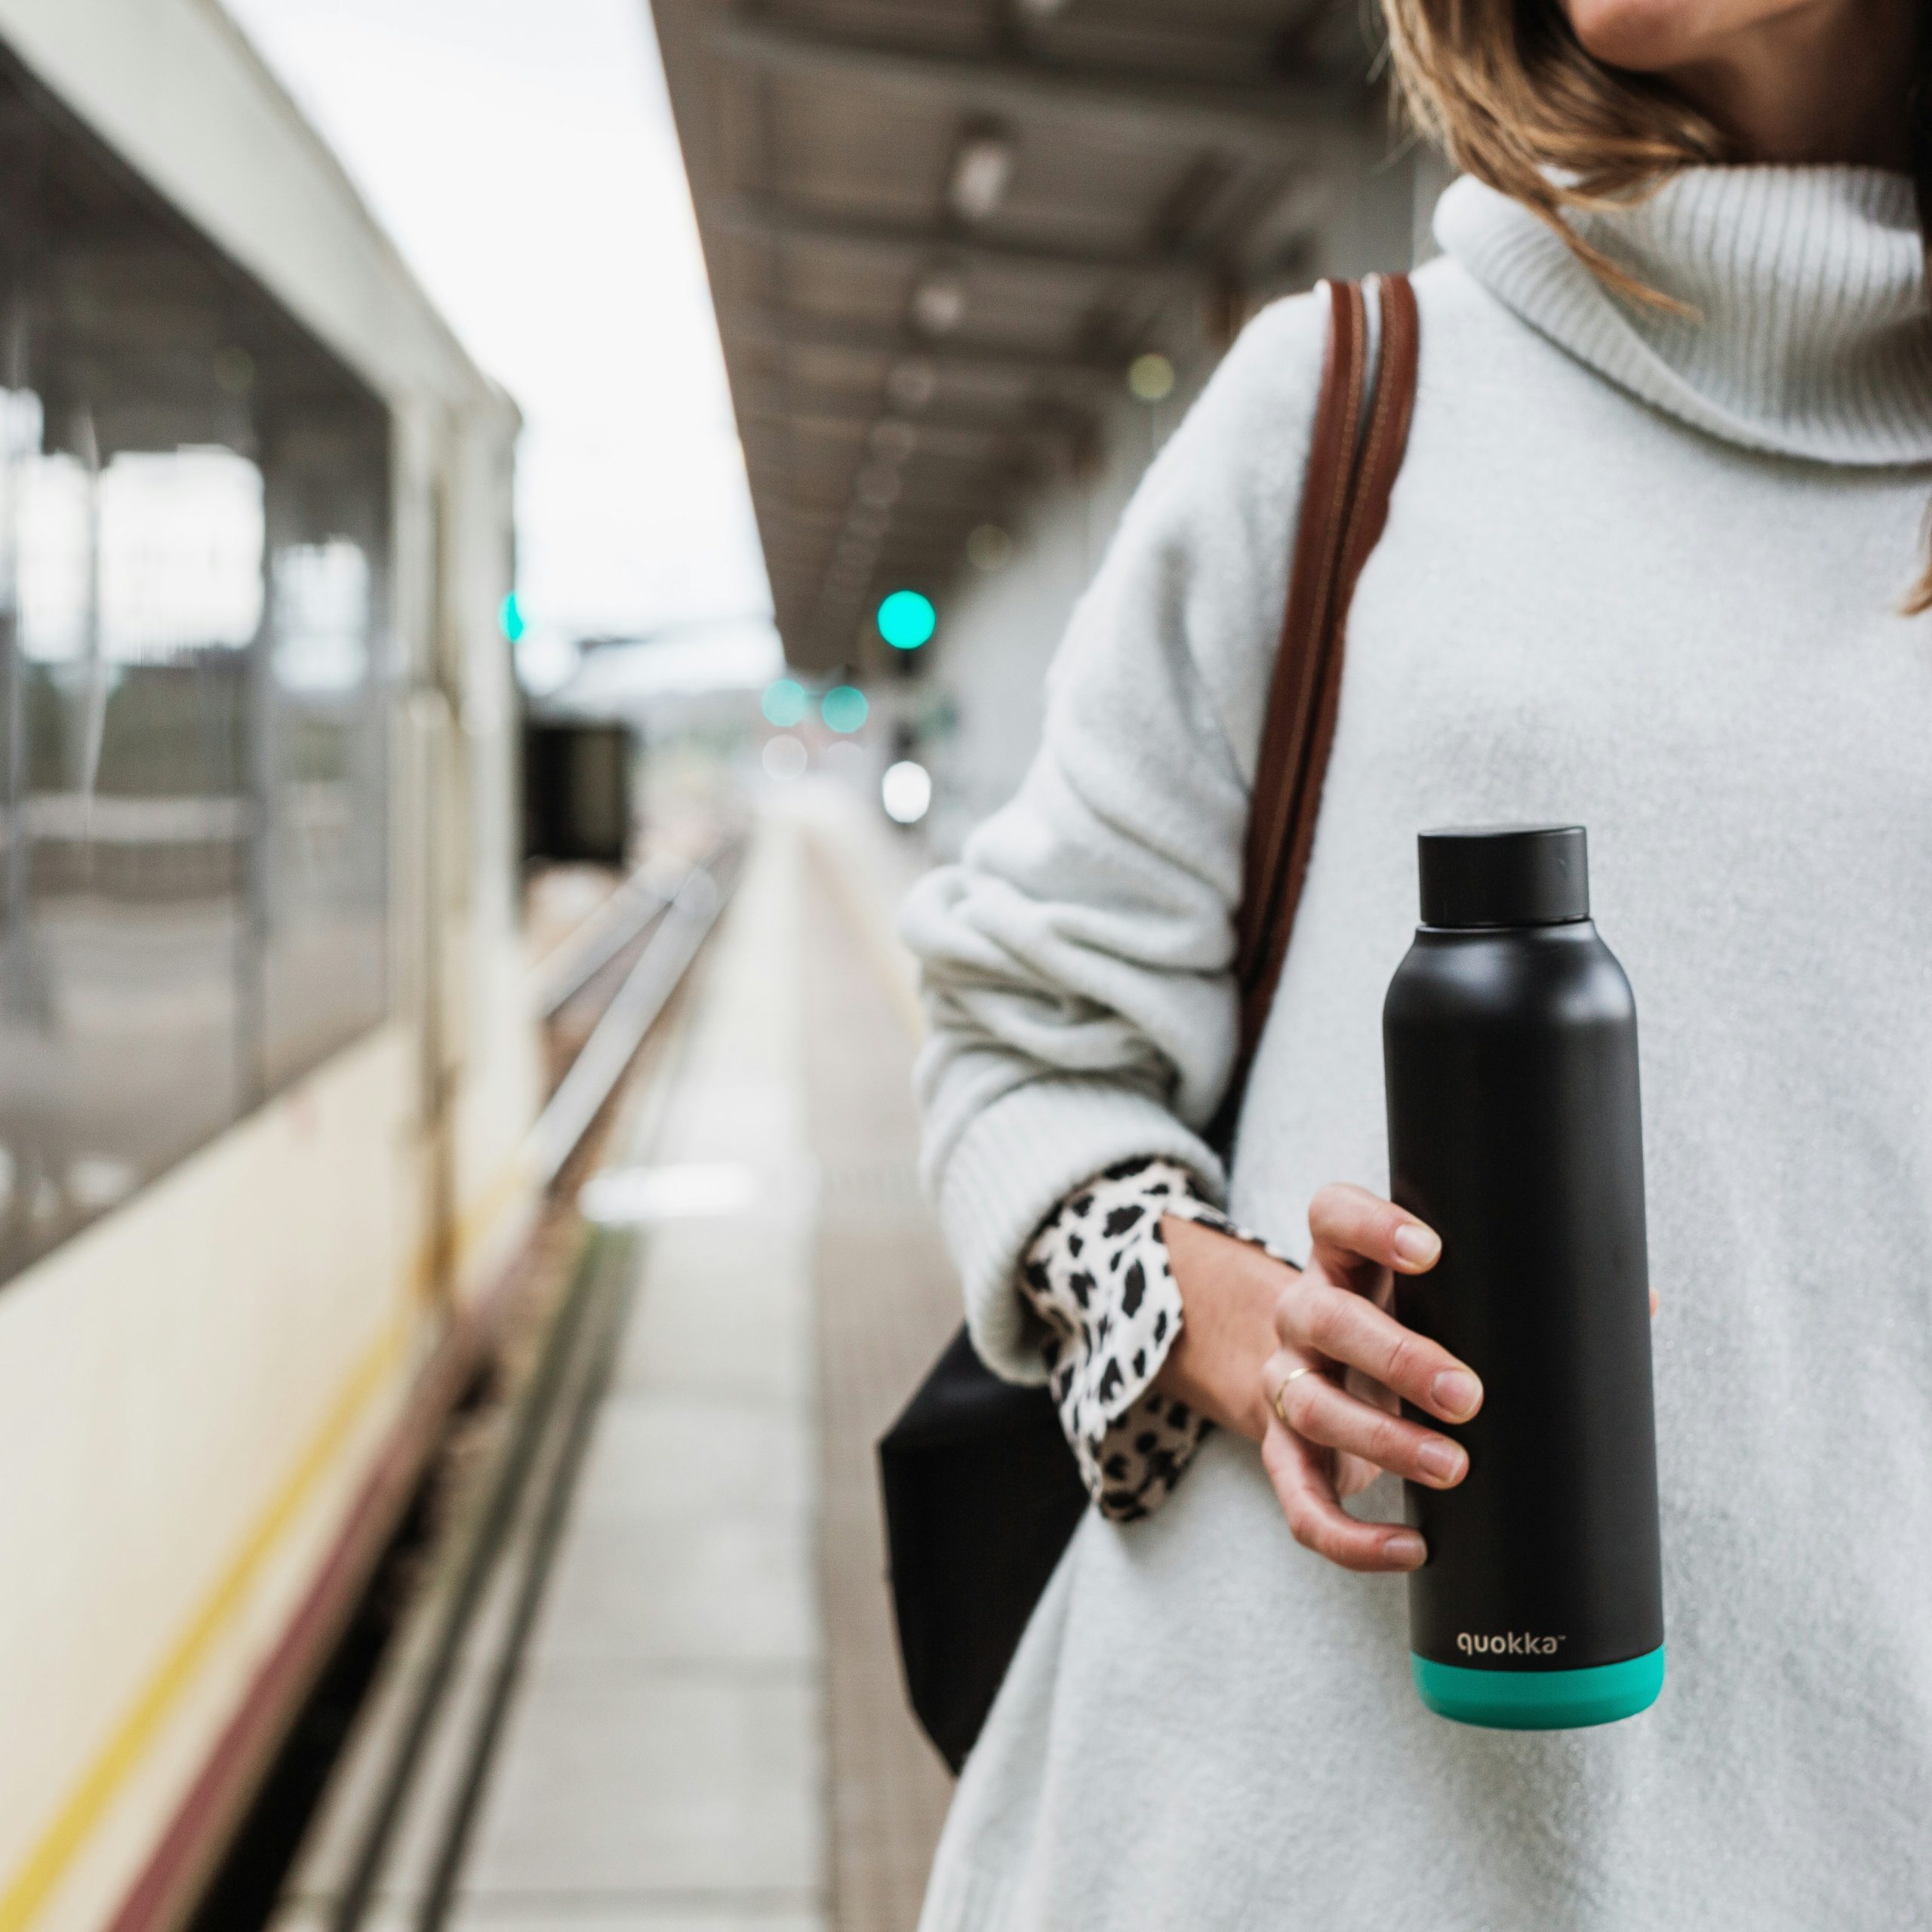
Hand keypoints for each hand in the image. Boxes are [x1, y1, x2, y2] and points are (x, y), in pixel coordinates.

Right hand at [1161, 1185, 1657, 1573]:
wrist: (1324, 1372)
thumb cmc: (1410, 1322)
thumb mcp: (1441, 1293)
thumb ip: (1518, 1288)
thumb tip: (1640, 1300)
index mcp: (1343, 1256)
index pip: (1334, 1214)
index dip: (1372, 1226)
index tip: (1432, 1251)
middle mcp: (1303, 1311)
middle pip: (1326, 1318)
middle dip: (1397, 1357)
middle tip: (1468, 1394)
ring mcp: (1288, 1380)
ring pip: (1311, 1406)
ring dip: (1382, 1440)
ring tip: (1453, 1467)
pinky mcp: (1284, 1451)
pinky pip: (1299, 1498)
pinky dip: (1347, 1536)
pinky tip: (1407, 1550)